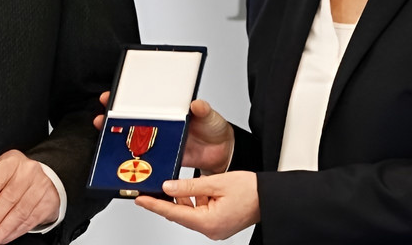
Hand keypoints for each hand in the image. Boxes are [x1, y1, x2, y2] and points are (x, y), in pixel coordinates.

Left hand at [0, 150, 60, 244]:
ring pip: (21, 212)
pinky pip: (30, 220)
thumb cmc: (14, 177)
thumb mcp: (1, 174)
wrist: (42, 177)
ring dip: (4, 229)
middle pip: (9, 197)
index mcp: (12, 162)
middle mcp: (28, 172)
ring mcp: (41, 187)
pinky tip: (4, 237)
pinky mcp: (49, 202)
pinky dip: (15, 232)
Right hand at [94, 93, 233, 173]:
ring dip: (120, 141)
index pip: (143, 102)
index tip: (112, 96)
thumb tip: (196, 104)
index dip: (125, 99)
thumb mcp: (209, 114)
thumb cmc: (213, 127)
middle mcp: (161, 126)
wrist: (222, 152)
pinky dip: (138, 162)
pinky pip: (148, 161)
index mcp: (168, 112)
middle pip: (132, 121)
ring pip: (136, 141)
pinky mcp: (165, 159)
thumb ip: (203, 109)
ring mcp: (161, 143)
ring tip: (107, 138)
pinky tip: (127, 162)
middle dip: (114, 119)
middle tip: (103, 117)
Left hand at [135, 171, 259, 239]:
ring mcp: (215, 229)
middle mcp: (210, 230)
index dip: (155, 205)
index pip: (174, 213)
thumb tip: (168, 187)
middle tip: (156, 187)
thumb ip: (189, 186)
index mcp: (208, 222)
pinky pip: (201, 212)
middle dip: (170, 200)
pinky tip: (202, 189)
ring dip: (187, 198)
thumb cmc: (251, 190)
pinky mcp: (219, 224)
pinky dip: (197, 201)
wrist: (271, 197)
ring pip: (191, 212)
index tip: (141, 199)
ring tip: (192, 183)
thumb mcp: (216, 183)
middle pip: (181, 214)